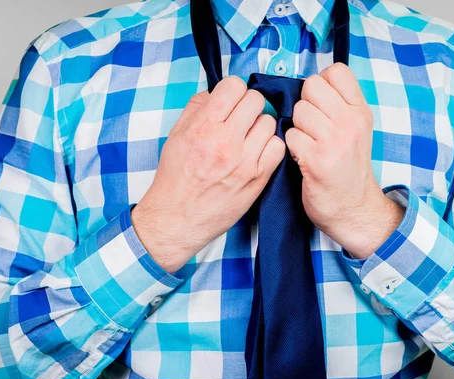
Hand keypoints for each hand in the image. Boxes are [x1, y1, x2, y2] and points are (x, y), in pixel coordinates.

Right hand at [132, 77, 283, 272]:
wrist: (178, 218)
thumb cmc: (175, 177)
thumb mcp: (176, 135)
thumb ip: (197, 108)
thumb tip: (218, 92)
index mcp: (203, 127)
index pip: (234, 86)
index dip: (234, 90)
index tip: (231, 99)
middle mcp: (225, 141)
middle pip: (256, 100)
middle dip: (248, 105)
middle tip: (242, 118)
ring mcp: (244, 160)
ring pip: (269, 122)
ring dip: (259, 126)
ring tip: (248, 137)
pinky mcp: (258, 178)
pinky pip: (278, 147)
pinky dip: (270, 146)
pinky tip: (258, 152)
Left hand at [286, 63, 403, 258]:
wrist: (353, 207)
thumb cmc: (347, 167)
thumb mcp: (355, 130)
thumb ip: (339, 104)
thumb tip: (310, 84)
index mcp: (361, 111)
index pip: (336, 71)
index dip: (321, 83)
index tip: (321, 104)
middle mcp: (351, 122)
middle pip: (312, 86)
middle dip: (305, 104)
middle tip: (312, 127)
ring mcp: (335, 140)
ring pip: (299, 110)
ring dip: (297, 127)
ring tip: (309, 144)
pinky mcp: (317, 159)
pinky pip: (291, 136)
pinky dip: (292, 147)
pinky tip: (303, 158)